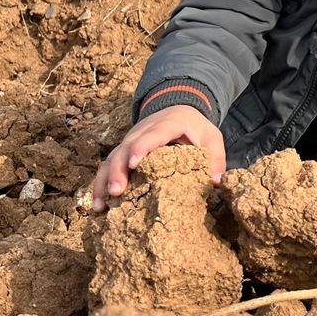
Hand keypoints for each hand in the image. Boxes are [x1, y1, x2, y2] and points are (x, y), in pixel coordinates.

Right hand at [91, 105, 224, 211]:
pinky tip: (98, 205)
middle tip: (117, 192)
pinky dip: (101, 184)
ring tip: (101, 205)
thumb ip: (216, 157)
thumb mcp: (211, 137)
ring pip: (112, 158)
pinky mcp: (123, 152)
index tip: (134, 163)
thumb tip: (218, 182)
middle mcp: (143, 130)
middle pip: (126, 147)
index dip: (143, 146)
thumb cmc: (195, 127)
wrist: (179, 110)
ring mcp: (130, 140)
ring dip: (105, 180)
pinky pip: (108, 166)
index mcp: (168, 123)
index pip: (154, 133)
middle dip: (119, 169)